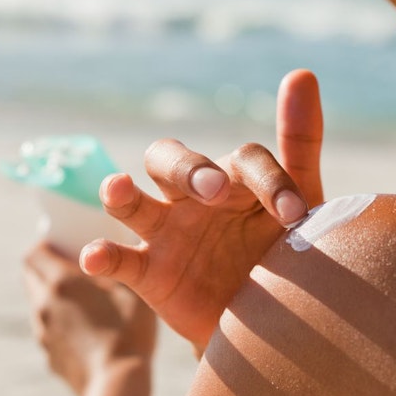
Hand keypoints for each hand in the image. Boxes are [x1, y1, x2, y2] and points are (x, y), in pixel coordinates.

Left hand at [23, 243, 155, 395]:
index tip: (64, 244)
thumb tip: (107, 249)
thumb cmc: (129, 329)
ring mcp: (44, 332)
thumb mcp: (130, 286)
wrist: (117, 382)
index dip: (47, 244)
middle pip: (31, 276)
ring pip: (39, 304)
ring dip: (53, 296)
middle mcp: (44, 304)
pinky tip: (87, 329)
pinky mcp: (49, 355)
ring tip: (84, 300)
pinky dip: (61, 322)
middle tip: (74, 267)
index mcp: (61, 281)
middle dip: (46, 267)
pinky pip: (49, 329)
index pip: (34, 253)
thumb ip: (115, 263)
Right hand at [79, 70, 323, 352]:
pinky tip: (94, 256)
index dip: (270, 181)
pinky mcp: (148, 272)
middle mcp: (193, 197)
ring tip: (118, 187)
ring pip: (131, 201)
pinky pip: (118, 259)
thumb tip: (301, 72)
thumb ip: (300, 141)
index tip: (295, 215)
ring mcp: (166, 232)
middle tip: (212, 190)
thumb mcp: (301, 202)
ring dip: (119, 192)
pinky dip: (102, 256)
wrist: (270, 324)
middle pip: (170, 160)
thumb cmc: (285, 255)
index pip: (245, 160)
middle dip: (187, 168)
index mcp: (234, 178)